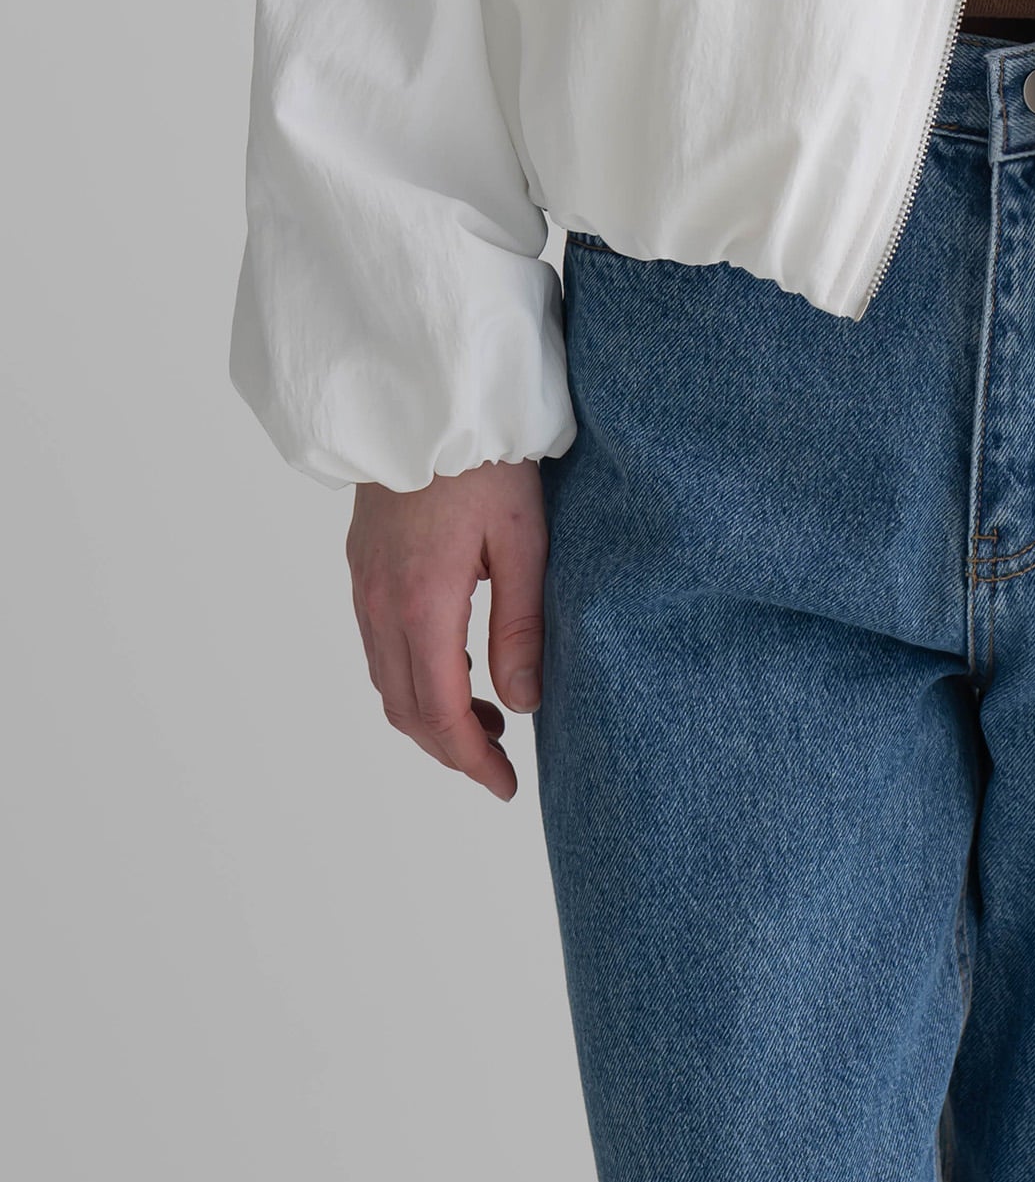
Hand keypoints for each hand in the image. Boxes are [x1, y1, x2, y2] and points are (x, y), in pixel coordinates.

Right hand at [346, 458, 547, 800]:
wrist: (434, 394)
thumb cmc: (489, 460)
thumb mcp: (524, 541)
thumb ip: (520, 627)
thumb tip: (522, 704)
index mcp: (422, 601)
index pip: (438, 711)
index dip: (470, 759)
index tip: (504, 786)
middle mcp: (380, 601)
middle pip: (404, 707)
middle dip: (449, 748)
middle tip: (497, 764)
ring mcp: (364, 582)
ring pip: (385, 679)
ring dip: (428, 714)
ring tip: (485, 719)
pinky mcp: (363, 563)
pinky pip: (378, 644)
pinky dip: (411, 675)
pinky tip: (452, 666)